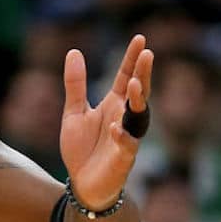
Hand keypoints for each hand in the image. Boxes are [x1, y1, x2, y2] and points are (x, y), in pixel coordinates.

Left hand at [60, 34, 153, 209]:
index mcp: (113, 105)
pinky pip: (127, 144)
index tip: (140, 38)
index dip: (131, 59)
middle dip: (142, 73)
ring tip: (133, 83)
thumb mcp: (73, 112)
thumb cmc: (82, 148)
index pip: (125, 77)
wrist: (82, 183)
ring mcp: (127, 137)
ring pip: (138, 116)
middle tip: (147, 53)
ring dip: (136, 100)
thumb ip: (75, 84)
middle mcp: (124, 118)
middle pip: (137, 92)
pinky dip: (122, 135)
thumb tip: (74, 51)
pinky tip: (115, 126)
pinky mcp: (123, 157)